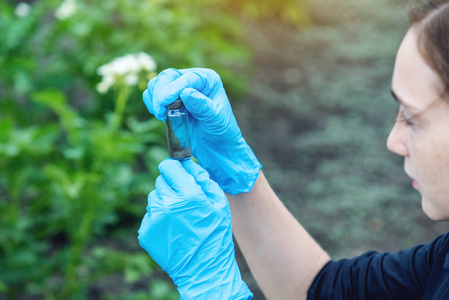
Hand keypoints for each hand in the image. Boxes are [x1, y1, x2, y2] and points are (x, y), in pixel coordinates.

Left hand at [138, 158, 252, 299]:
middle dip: (172, 186)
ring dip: (165, 202)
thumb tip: (188, 164)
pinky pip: (150, 215)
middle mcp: (167, 204)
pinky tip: (173, 230)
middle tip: (185, 202)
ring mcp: (154, 219)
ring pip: (154, 198)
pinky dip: (159, 219)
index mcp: (187, 194)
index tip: (178, 172)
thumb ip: (203, 179)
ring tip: (180, 218)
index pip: (168, 166)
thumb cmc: (215, 234)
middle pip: (160, 181)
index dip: (174, 168)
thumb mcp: (219, 203)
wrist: (203, 269)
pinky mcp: (145, 232)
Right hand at [142, 68, 261, 194]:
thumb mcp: (216, 120)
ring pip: (157, 83)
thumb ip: (203, 106)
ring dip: (154, 98)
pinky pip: (152, 94)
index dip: (173, 88)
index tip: (164, 102)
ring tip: (162, 116)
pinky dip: (151, 102)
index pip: (188, 78)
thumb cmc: (221, 133)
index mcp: (208, 80)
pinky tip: (159, 115)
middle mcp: (193, 80)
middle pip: (168, 76)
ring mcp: (179, 88)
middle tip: (160, 113)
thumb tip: (186, 92)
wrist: (216, 148)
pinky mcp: (169, 99)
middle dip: (160, 93)